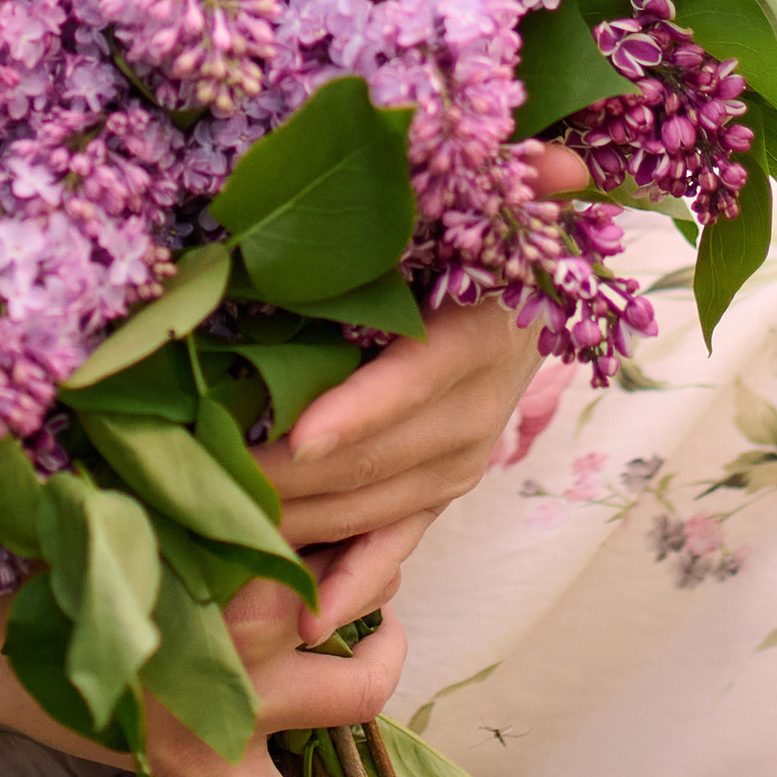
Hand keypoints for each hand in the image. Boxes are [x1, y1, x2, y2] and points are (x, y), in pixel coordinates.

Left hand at [260, 140, 592, 636]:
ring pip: (378, 505)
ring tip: (223, 524)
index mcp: (481, 336)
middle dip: (299, 471)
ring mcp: (458, 463)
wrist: (511, 296)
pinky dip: (354, 584)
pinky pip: (396, 548)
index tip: (303, 430)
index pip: (423, 376)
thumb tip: (565, 160)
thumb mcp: (481, 205)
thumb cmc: (469, 237)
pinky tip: (305, 617)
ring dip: (306, 520)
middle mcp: (477, 412)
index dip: (367, 406)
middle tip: (211, 473)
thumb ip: (517, 181)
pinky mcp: (436, 496)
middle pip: (386, 454)